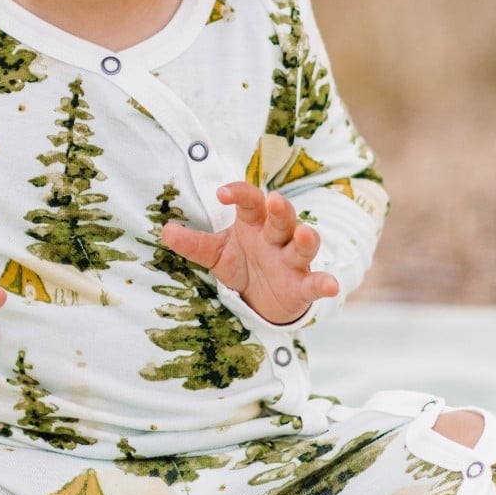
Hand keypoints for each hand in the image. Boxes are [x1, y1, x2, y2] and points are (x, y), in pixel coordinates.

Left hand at [161, 182, 338, 324]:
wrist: (263, 300)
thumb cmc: (243, 264)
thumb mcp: (216, 254)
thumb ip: (193, 243)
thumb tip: (164, 230)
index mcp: (254, 224)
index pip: (250, 201)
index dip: (238, 194)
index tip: (221, 193)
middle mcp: (276, 238)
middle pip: (281, 218)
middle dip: (279, 209)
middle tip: (274, 200)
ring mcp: (292, 261)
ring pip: (303, 245)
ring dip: (305, 239)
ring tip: (304, 233)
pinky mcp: (302, 285)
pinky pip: (315, 283)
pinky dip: (325, 283)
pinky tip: (331, 286)